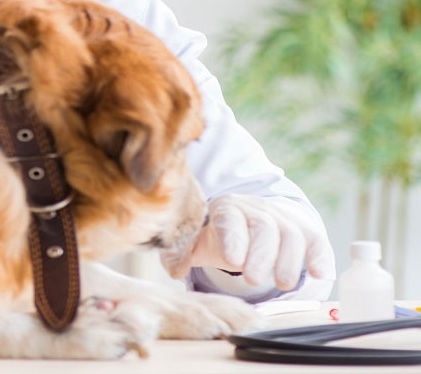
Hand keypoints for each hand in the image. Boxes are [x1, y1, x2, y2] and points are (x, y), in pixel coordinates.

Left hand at [163, 194, 334, 291]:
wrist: (254, 216)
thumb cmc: (223, 234)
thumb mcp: (199, 240)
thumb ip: (183, 252)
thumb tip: (175, 268)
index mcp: (227, 210)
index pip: (230, 220)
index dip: (232, 239)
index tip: (232, 260)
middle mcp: (257, 210)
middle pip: (263, 228)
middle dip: (260, 255)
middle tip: (253, 280)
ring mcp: (283, 219)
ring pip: (291, 234)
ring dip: (289, 260)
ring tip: (282, 284)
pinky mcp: (306, 231)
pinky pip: (316, 240)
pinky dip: (319, 256)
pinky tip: (318, 273)